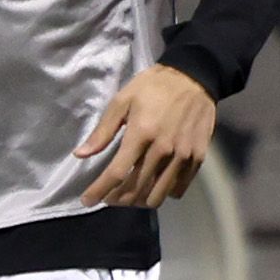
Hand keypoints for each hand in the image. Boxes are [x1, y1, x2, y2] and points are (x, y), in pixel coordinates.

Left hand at [76, 63, 218, 208]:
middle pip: (136, 189)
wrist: (194, 78)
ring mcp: (183, 156)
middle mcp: (163, 150)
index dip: (99, 191)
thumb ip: (102, 131)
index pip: (116, 174)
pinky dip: (162, 193)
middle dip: (116, 199)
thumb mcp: (121, 102)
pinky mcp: (198, 158)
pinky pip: (178, 188)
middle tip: (107, 197)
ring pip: (157, 194)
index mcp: (141, 135)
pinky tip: (152, 186)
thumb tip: (80, 155)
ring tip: (128, 195)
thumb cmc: (152, 87)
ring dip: (138, 201)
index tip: (86, 200)